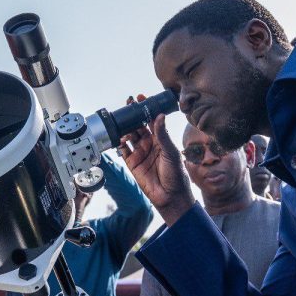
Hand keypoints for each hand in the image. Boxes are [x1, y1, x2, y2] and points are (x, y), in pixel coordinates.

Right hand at [119, 94, 194, 225]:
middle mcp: (150, 144)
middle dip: (133, 116)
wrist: (170, 196)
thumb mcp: (170, 152)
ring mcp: (140, 153)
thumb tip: (159, 116)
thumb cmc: (176, 175)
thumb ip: (162, 135)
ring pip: (130, 136)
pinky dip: (119, 143)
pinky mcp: (132, 164)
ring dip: (125, 128)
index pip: (152, 121)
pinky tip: (118, 137)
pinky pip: (123, 150)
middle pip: (138, 126)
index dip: (146, 110)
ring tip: (122, 121)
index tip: (141, 99)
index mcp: (161, 140)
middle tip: (128, 105)